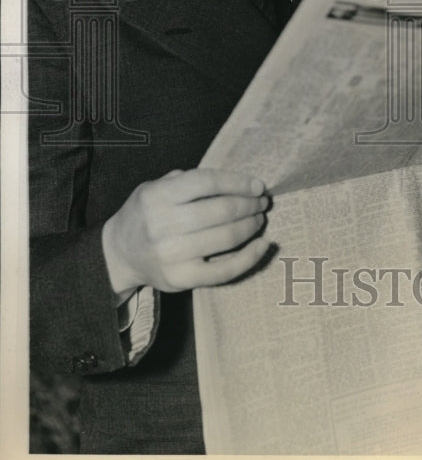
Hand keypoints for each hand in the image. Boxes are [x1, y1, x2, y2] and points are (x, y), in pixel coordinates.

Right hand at [102, 168, 269, 294]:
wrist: (119, 253)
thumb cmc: (147, 214)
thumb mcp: (157, 186)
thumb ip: (189, 180)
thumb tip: (239, 183)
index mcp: (159, 196)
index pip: (207, 182)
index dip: (238, 182)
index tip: (258, 185)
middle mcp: (163, 224)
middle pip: (222, 210)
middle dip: (249, 204)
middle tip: (262, 202)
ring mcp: (172, 255)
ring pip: (227, 237)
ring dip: (251, 225)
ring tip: (259, 218)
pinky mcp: (181, 279)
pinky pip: (225, 270)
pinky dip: (250, 257)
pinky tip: (263, 244)